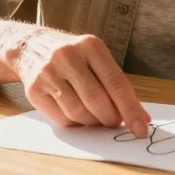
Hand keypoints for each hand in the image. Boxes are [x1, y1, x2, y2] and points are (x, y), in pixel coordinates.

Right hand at [12, 29, 150, 136]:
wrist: (32, 46)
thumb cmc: (75, 57)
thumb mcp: (97, 58)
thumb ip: (117, 85)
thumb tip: (141, 118)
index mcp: (90, 46)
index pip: (116, 83)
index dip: (130, 109)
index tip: (141, 129)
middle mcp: (67, 56)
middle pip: (96, 100)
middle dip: (111, 118)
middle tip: (115, 123)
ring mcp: (48, 72)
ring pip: (78, 112)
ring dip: (94, 123)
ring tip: (97, 118)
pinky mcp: (34, 89)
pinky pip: (62, 118)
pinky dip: (76, 123)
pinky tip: (80, 116)